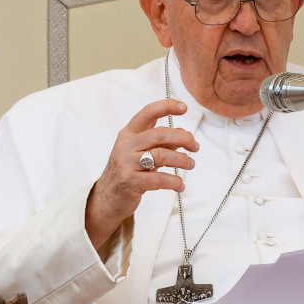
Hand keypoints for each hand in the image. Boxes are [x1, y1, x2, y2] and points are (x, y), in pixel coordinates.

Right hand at [85, 99, 198, 248]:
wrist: (108, 196)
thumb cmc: (128, 171)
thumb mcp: (142, 152)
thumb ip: (161, 142)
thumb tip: (183, 133)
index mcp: (129, 133)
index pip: (148, 113)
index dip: (166, 107)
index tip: (184, 107)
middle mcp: (126, 145)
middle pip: (160, 134)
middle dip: (183, 138)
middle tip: (195, 146)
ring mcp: (127, 163)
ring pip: (161, 155)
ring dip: (182, 160)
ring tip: (190, 164)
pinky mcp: (130, 182)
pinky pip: (158, 179)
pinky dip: (174, 182)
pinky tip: (180, 185)